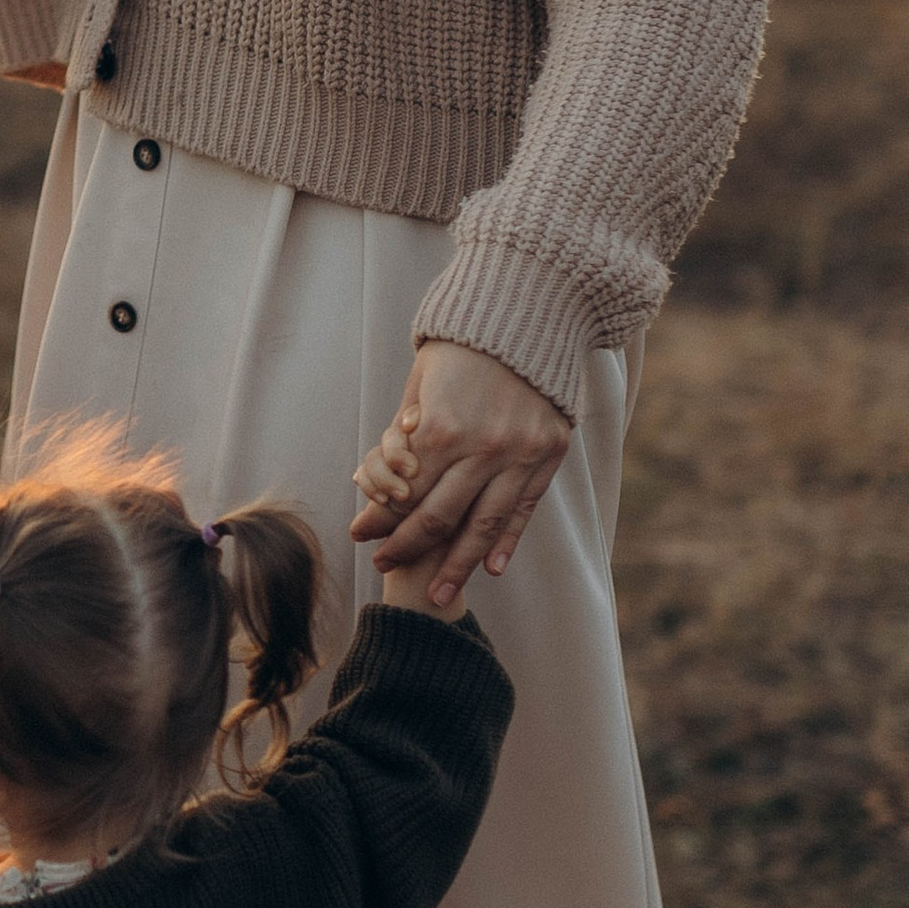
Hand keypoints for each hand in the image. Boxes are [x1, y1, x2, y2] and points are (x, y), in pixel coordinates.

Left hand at [349, 340, 573, 610]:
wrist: (530, 312)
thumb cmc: (463, 346)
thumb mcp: (420, 383)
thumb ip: (405, 434)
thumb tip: (385, 481)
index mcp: (440, 427)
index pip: (404, 493)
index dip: (379, 519)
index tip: (361, 536)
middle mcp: (480, 447)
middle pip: (438, 517)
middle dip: (406, 547)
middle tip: (384, 566)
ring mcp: (518, 454)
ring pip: (482, 525)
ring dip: (456, 565)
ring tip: (436, 595)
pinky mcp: (547, 454)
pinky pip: (522, 509)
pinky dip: (505, 542)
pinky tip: (489, 569)